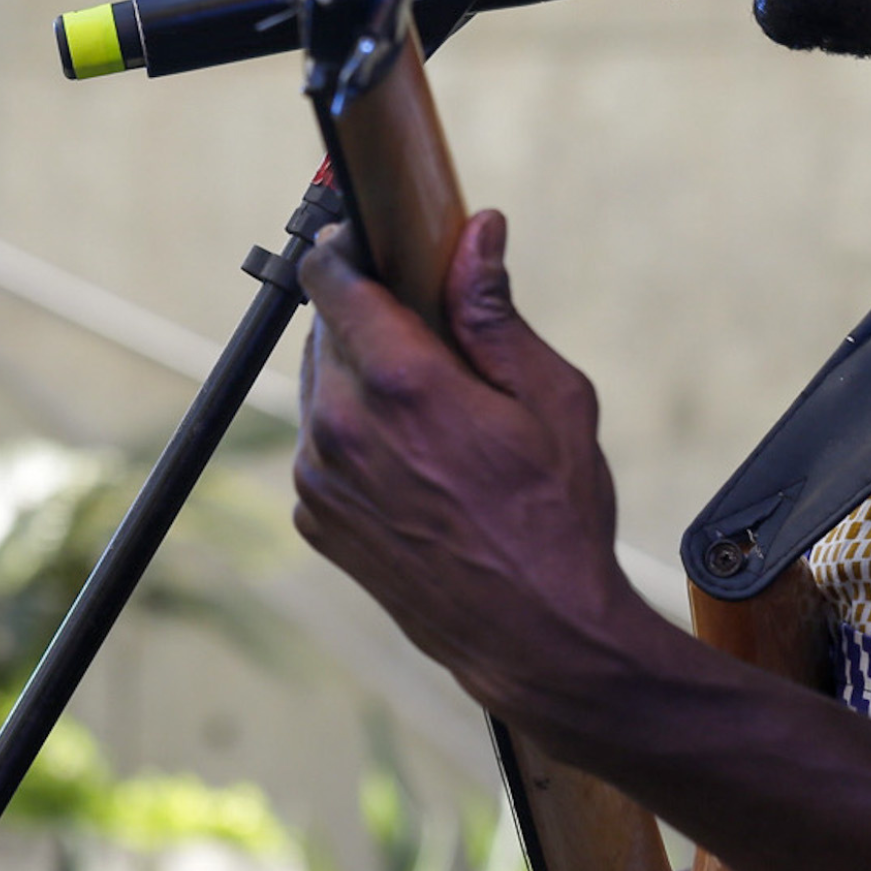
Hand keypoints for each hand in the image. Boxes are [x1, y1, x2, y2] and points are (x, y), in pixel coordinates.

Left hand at [292, 209, 638, 720]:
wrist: (534, 637)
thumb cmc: (555, 520)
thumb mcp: (551, 398)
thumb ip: (494, 310)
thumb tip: (476, 233)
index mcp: (400, 384)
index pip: (331, 279)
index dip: (350, 249)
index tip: (373, 240)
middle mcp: (342, 427)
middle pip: (326, 328)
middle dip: (369, 314)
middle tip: (427, 328)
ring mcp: (319, 478)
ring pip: (320, 386)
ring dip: (360, 375)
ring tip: (430, 403)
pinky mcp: (315, 517)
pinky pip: (321, 444)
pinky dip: (354, 432)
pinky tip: (415, 457)